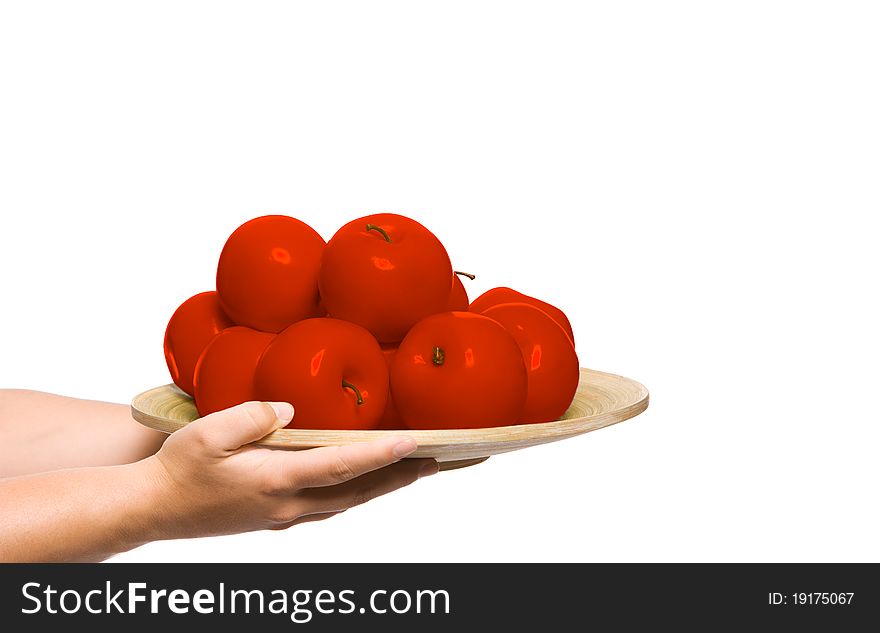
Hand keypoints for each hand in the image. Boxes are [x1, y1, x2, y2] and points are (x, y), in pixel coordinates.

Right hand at [140, 401, 436, 539]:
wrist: (150, 510)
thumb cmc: (176, 469)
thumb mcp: (208, 432)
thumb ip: (253, 416)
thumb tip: (289, 409)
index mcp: (275, 481)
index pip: (341, 467)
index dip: (381, 455)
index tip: (415, 444)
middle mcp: (288, 505)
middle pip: (357, 491)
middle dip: (399, 477)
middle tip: (436, 462)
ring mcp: (284, 516)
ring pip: (346, 502)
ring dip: (381, 486)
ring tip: (411, 470)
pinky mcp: (276, 518)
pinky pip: (328, 506)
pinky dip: (354, 492)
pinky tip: (361, 481)